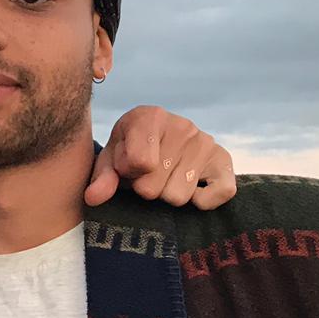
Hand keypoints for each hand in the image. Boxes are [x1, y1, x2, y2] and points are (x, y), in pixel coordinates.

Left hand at [85, 106, 235, 209]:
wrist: (158, 141)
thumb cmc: (128, 151)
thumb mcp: (110, 160)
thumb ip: (102, 178)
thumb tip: (94, 198)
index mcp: (150, 116)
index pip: (139, 163)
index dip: (127, 173)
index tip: (127, 165)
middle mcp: (183, 126)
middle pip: (153, 188)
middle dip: (145, 188)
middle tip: (146, 175)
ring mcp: (206, 142)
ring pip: (178, 197)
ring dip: (167, 194)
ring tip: (165, 176)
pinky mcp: (224, 161)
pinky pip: (220, 193)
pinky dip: (202, 200)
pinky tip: (190, 187)